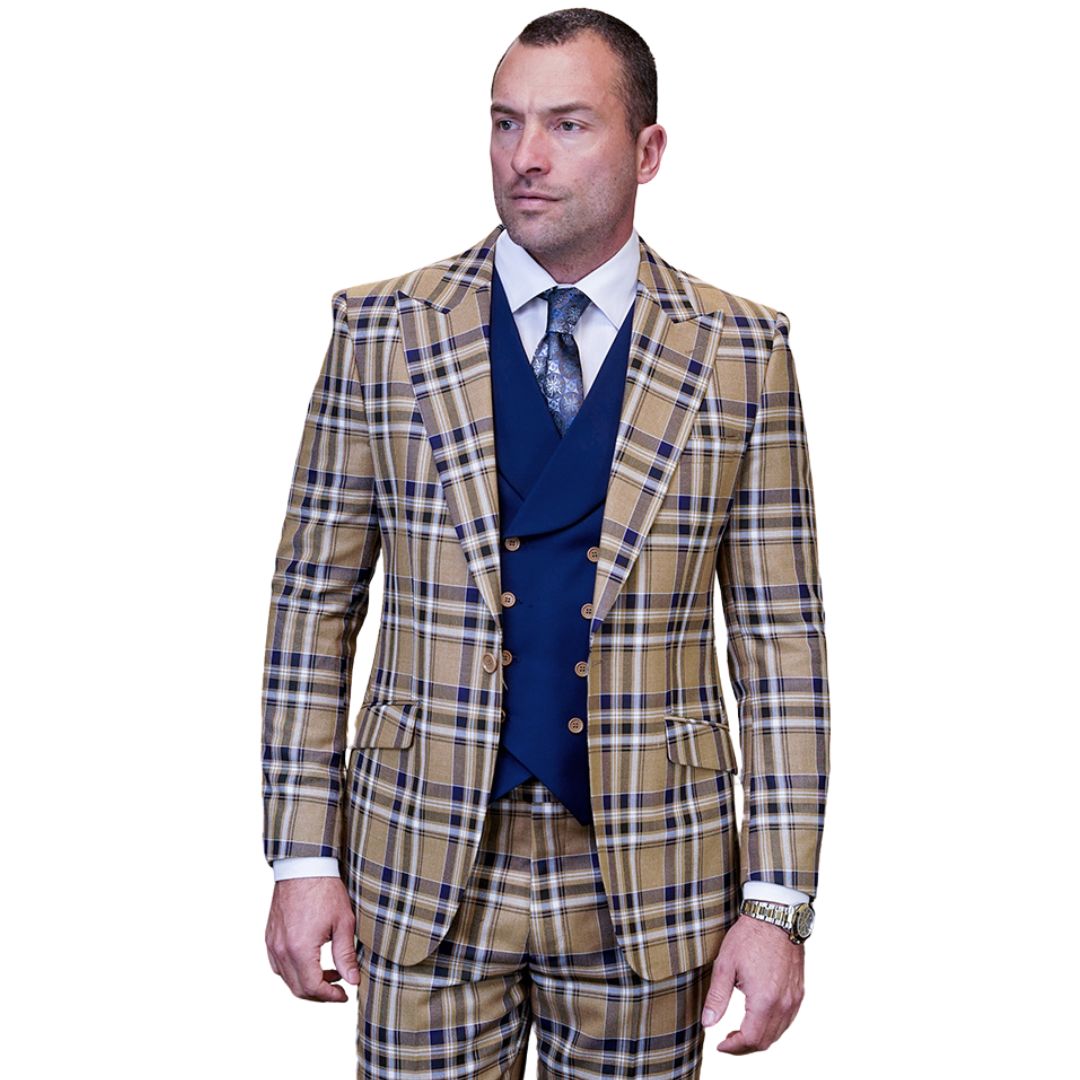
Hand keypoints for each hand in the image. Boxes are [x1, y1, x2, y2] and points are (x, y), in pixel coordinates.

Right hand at [265, 876, 359, 1001]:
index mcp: (300, 949)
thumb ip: (346, 955)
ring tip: (329, 972)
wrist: (304, 865)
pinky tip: (310, 961)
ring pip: (286, 978)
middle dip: (319, 994)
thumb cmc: (325, 890)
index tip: (344, 995)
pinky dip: (293, 970)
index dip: (330, 996)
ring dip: (306, 982)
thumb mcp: (343, 922)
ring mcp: (273, 943)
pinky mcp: (270, 936)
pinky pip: (278, 964)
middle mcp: (281, 950)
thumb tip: (353, 981)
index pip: (313, 987)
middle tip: (338, 988)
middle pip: (298, 988)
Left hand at [700, 913, 804, 1053]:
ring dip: (759, 1038)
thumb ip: (716, 998)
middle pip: (765, 1041)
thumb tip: (707, 1024)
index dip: (733, 1047)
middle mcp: (784, 1004)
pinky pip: (787, 1021)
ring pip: (778, 1033)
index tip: (719, 1045)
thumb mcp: (725, 965)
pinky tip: (758, 1019)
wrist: (775, 916)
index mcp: (764, 1000)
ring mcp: (794, 999)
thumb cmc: (748, 937)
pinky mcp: (799, 992)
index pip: (751, 1039)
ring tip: (739, 1032)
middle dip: (744, 1047)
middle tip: (727, 1041)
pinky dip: (772, 1028)